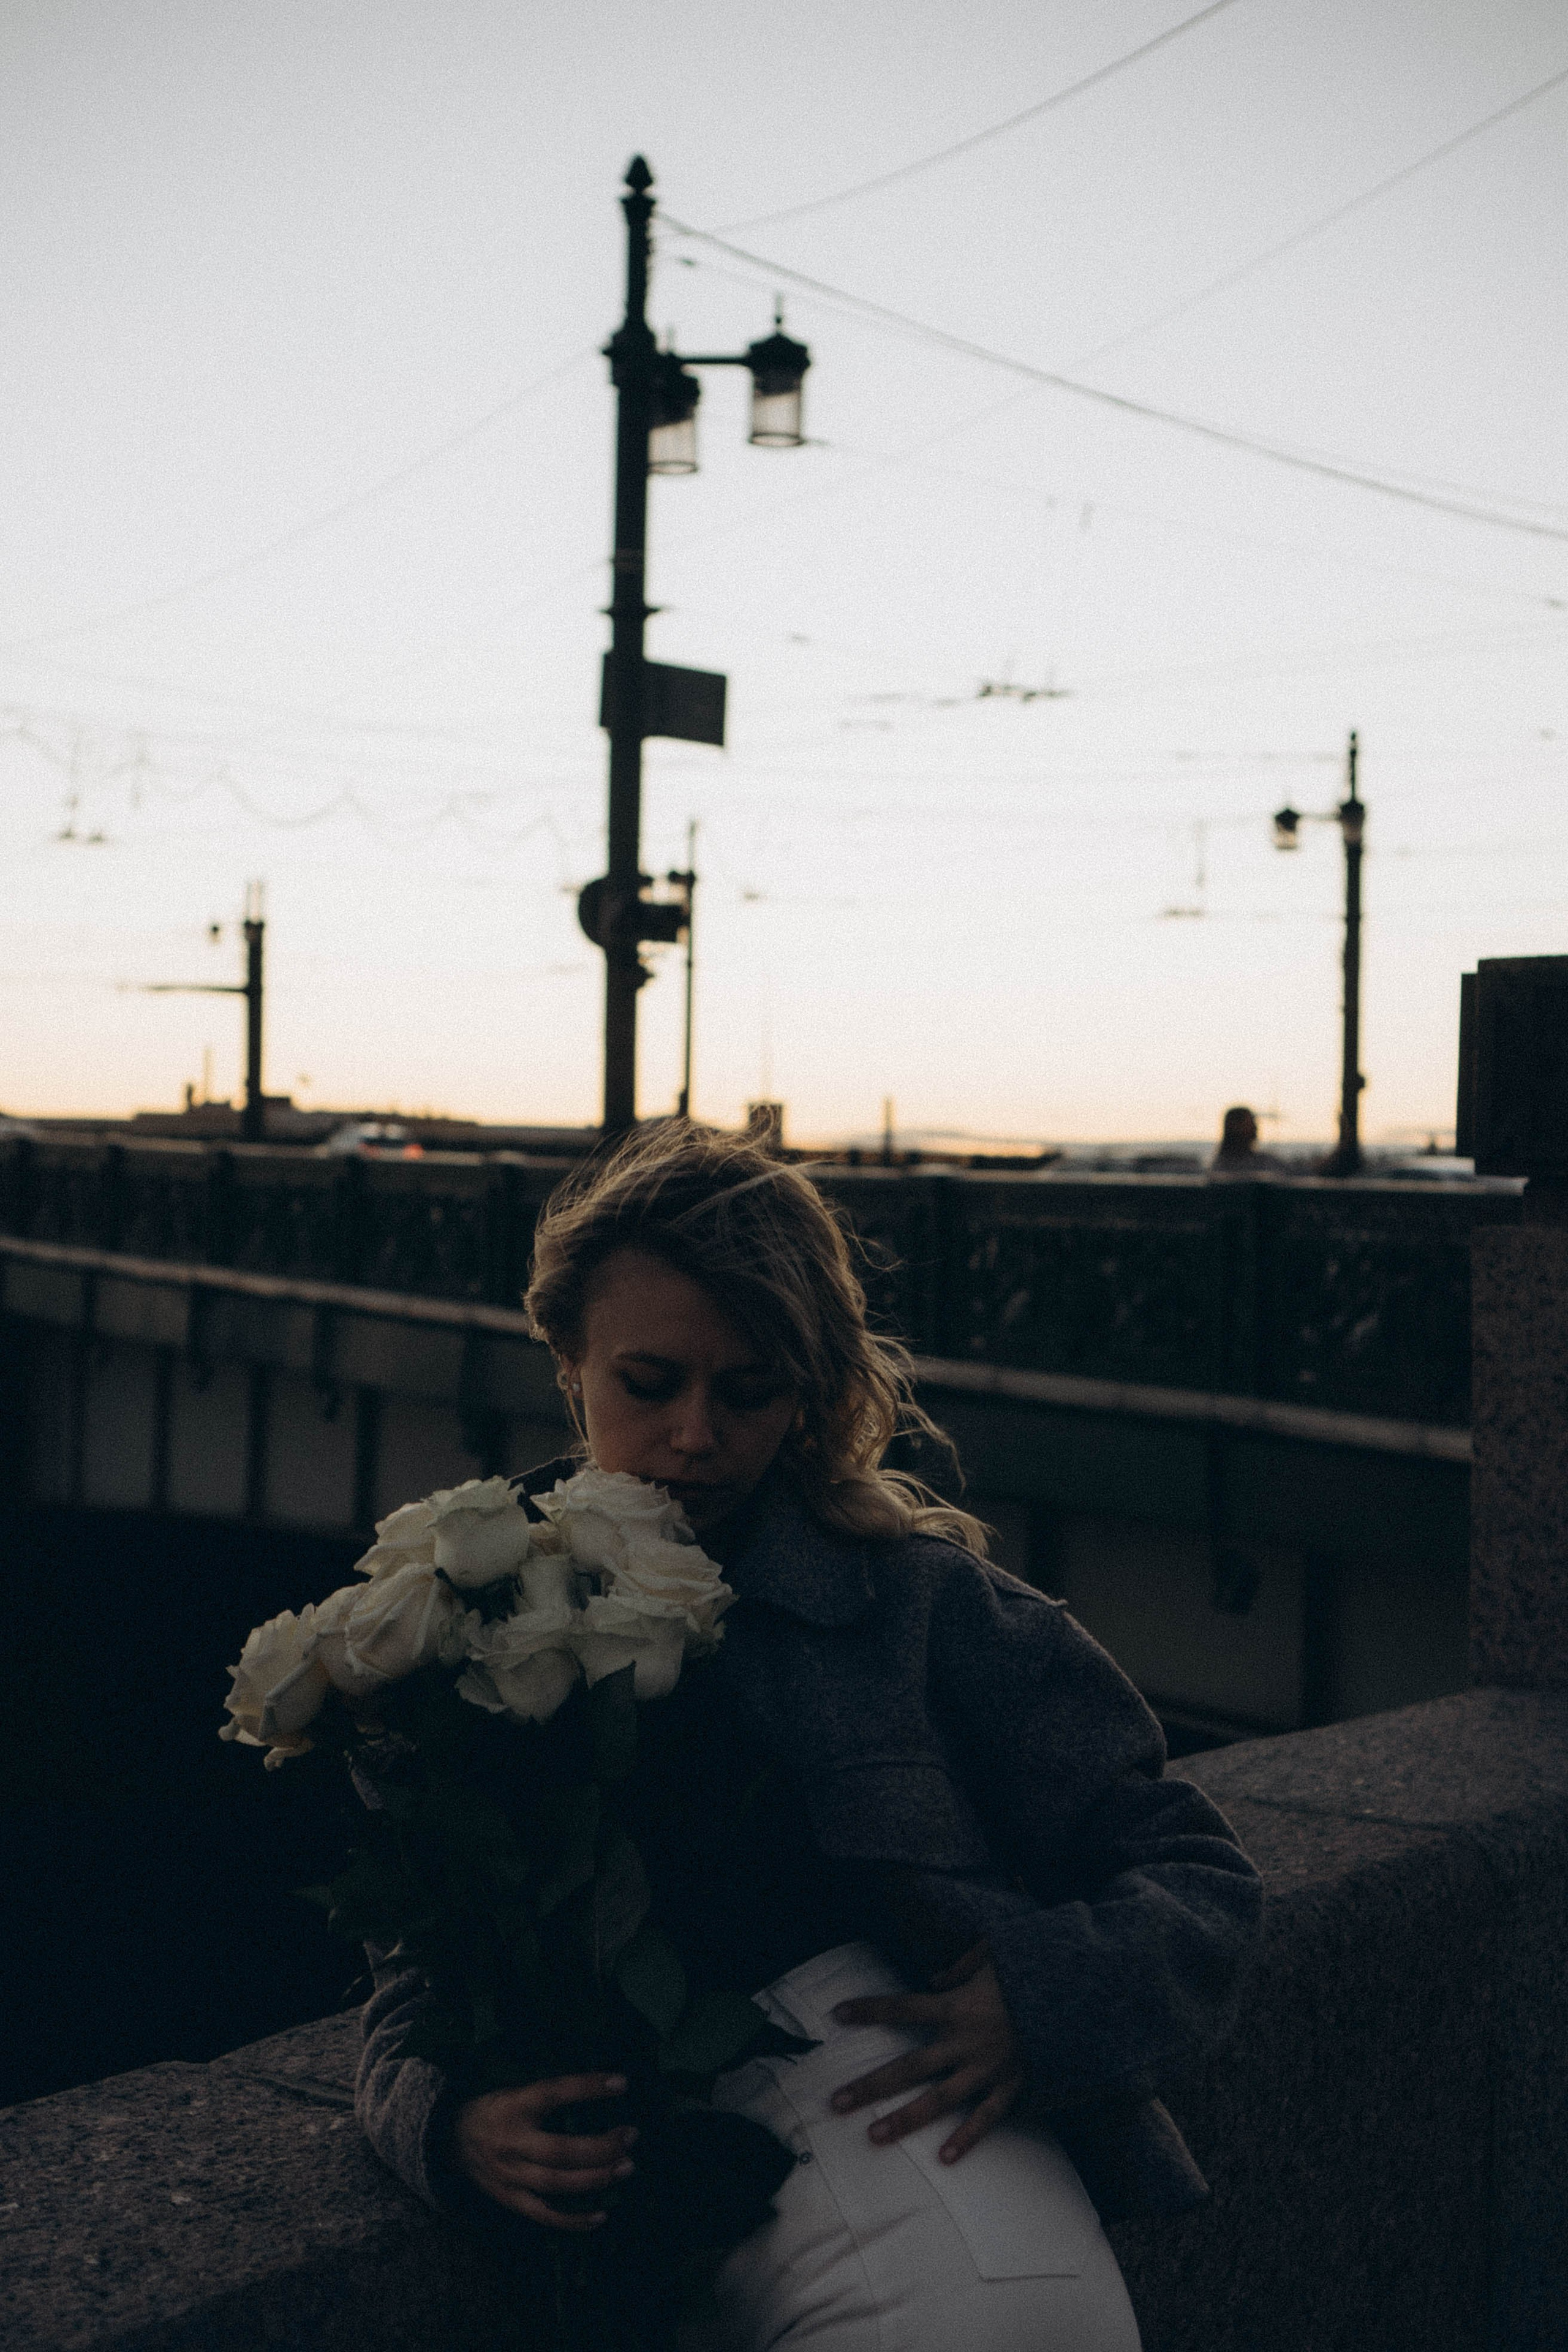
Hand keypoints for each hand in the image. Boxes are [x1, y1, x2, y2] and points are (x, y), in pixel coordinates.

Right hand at [452, 2073, 637, 2230]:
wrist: (451, 2140)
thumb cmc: (496, 2110)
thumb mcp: (516, 2090)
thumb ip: (550, 2094)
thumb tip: (604, 2088)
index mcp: (513, 2106)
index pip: (553, 2092)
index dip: (587, 2087)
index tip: (622, 2083)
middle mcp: (511, 2142)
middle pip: (560, 2150)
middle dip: (600, 2146)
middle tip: (632, 2135)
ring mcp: (510, 2175)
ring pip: (556, 2184)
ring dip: (596, 2179)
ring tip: (626, 2167)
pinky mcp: (510, 2199)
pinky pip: (544, 2215)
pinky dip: (573, 2220)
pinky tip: (601, 2216)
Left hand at [829, 1941, 1026, 2164]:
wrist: (1080, 1997)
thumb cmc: (1032, 1970)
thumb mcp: (994, 1951)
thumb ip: (960, 1965)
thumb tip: (933, 1979)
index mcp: (958, 2005)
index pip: (903, 2007)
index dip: (870, 2009)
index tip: (837, 2014)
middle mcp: (966, 2041)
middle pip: (909, 2066)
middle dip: (871, 2085)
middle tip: (835, 2102)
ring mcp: (987, 2069)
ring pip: (939, 2100)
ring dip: (905, 2119)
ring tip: (873, 2137)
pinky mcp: (1012, 2086)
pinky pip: (987, 2118)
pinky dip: (967, 2139)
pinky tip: (944, 2159)